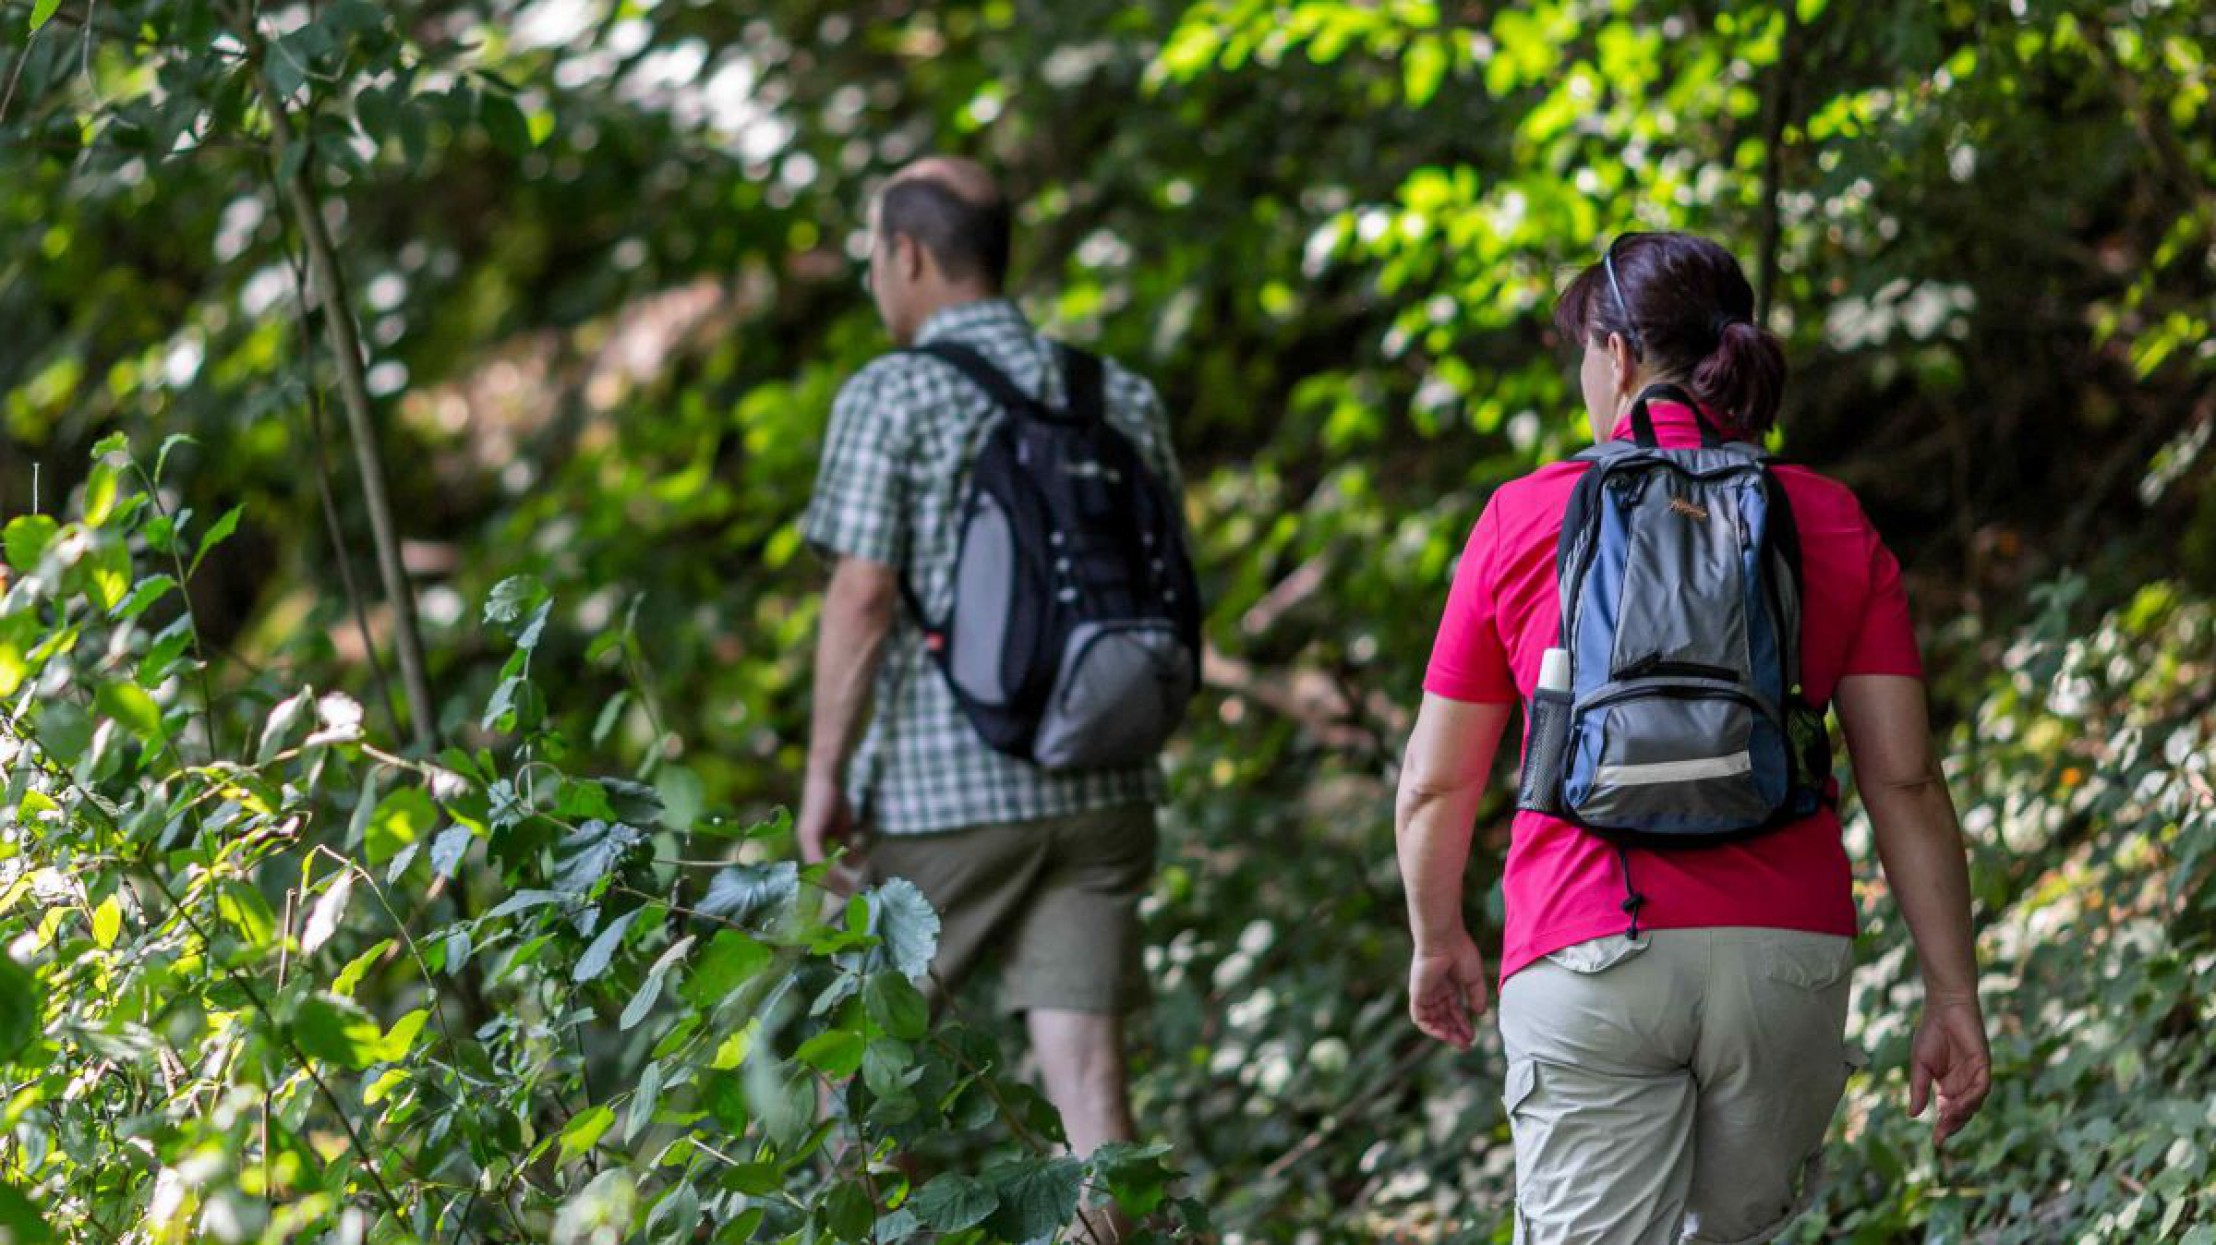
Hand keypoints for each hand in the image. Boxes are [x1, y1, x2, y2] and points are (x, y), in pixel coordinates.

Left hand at [797, 775, 861, 891]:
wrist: (827, 778)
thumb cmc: (835, 799)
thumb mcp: (844, 828)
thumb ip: (847, 845)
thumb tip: (854, 865)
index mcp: (812, 843)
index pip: (820, 870)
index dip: (832, 883)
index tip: (845, 893)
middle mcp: (805, 842)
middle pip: (817, 873)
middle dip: (832, 887)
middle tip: (847, 898)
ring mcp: (806, 838)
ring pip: (817, 869)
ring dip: (833, 881)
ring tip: (847, 892)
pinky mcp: (809, 833)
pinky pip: (818, 857)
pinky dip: (830, 868)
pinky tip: (842, 876)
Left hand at [1408, 931, 1490, 1049]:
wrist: (1444, 939)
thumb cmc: (1460, 953)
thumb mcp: (1474, 979)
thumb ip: (1476, 997)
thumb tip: (1480, 1014)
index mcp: (1449, 985)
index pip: (1454, 1010)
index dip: (1463, 1024)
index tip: (1473, 1035)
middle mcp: (1436, 991)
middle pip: (1444, 1018)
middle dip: (1455, 1032)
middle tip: (1466, 1045)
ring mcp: (1426, 993)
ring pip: (1433, 1020)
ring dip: (1445, 1033)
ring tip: (1459, 1042)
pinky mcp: (1417, 994)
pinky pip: (1420, 1017)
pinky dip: (1431, 1028)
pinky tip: (1444, 1035)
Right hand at [1908, 994, 1990, 1148]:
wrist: (1943, 1007)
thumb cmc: (1930, 1032)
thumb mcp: (1919, 1065)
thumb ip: (1918, 1089)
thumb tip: (1912, 1115)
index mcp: (1948, 1085)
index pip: (1949, 1112)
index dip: (1944, 1127)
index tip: (1936, 1142)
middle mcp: (1964, 1084)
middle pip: (1963, 1112)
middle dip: (1953, 1125)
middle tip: (1941, 1134)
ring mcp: (1975, 1075)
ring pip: (1974, 1103)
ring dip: (1962, 1114)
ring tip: (1947, 1119)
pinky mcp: (1984, 1065)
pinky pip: (1982, 1087)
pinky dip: (1972, 1098)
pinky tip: (1957, 1104)